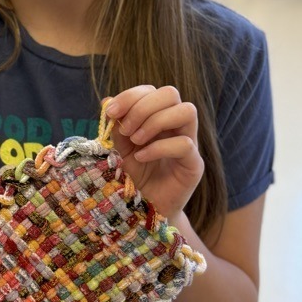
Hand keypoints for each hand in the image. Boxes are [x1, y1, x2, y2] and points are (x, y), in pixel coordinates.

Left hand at [103, 85, 203, 218]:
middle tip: (126, 130)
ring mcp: (189, 143)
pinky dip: (158, 148)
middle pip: (171, 93)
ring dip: (155, 121)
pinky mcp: (194, 164)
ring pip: (187, 111)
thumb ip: (116, 126)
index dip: (131, 96)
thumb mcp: (119, 149)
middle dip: (143, 107)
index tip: (111, 112)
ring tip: (136, 141)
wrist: (142, 210)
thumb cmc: (133, 177)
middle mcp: (176, 126)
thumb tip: (107, 100)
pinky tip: (141, 158)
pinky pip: (184, 144)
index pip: (152, 91)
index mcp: (158, 117)